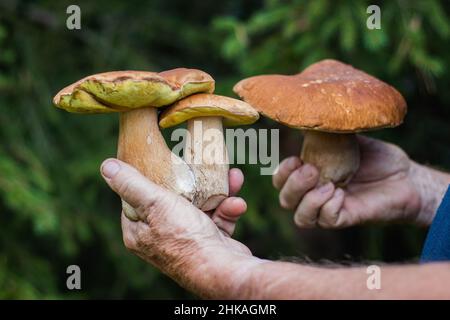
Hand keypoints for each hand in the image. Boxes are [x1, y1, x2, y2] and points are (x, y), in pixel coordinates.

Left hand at [100, 159, 258, 297]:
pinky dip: (228, 210)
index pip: (136, 199)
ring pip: (201, 206)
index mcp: (139, 231)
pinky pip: (217, 219)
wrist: (223, 270)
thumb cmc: (185, 238)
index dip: (147, 178)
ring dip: (218, 193)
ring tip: (233, 178)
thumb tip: (106, 166)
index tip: (160, 160)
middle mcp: (161, 237)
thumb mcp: (154, 203)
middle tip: (200, 163)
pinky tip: (237, 204)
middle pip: (172, 199)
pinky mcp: (209, 241)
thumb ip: (130, 184)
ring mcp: (186, 240)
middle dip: (192, 181)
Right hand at [273, 135, 423, 227]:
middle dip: (293, 186)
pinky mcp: (348, 218)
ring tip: (329, 185)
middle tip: (313, 170)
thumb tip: (305, 112)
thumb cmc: (377, 157)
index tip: (295, 159)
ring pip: (302, 218)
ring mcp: (331, 208)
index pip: (281, 181)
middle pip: (286, 201)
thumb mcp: (349, 138)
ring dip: (308, 201)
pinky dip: (329, 207)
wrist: (407, 175)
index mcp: (311, 175)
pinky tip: (341, 194)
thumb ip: (326, 131)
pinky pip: (327, 221)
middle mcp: (316, 194)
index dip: (282, 173)